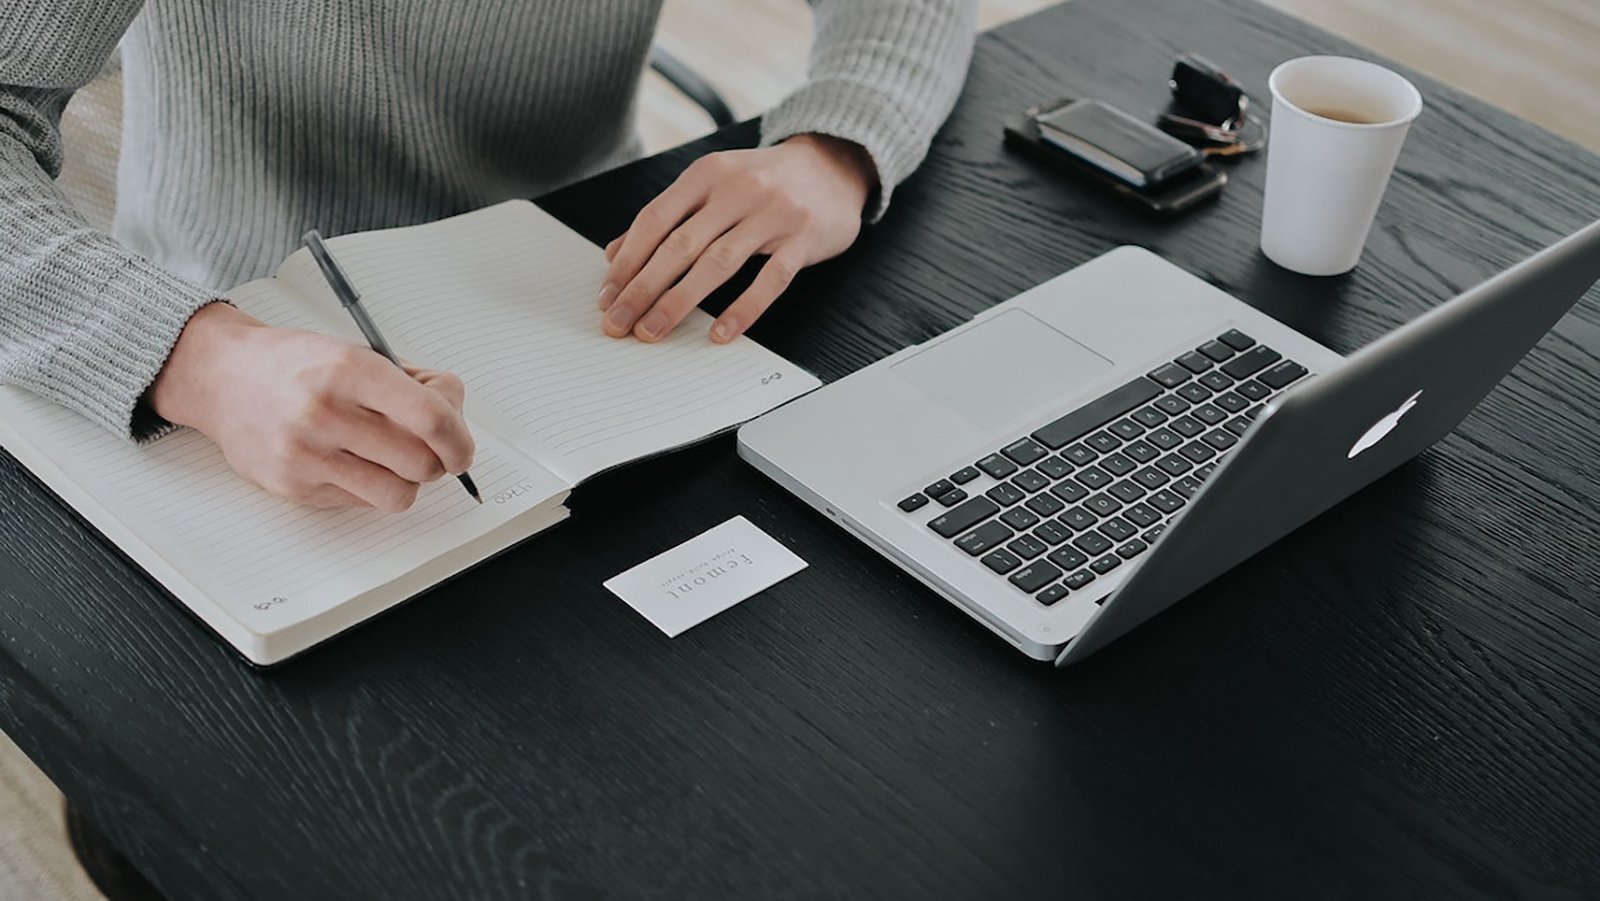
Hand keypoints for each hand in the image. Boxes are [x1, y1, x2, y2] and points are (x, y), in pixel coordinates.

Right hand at [148, 303, 474, 511]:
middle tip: (432, 450)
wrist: (223, 377)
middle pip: (420, 464)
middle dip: (439, 461)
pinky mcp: (294, 487)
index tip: (462, 446)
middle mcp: (325, 413)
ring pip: (396, 495)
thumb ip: (413, 383)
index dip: (460, 439)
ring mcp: (306, 455)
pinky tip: (355, 462)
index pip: (430, 418)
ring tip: (394, 459)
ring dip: (407, 482)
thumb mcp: (359, 351)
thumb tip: (455, 416)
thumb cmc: (296, 364)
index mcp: (350, 370)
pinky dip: (371, 487)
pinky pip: (361, 504)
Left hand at [597, 133, 875, 343]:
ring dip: (679, 302)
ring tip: (653, 330)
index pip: (655, 219)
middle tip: (619, 322)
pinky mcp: (804, 238)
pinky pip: (770, 280)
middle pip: (679, 245)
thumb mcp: (713, 184)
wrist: (833, 163)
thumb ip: (667, 215)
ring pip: (717, 263)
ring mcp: (773, 214)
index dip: (627, 261)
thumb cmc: (765, 181)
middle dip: (643, 288)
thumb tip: (616, 254)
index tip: (607, 296)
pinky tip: (720, 334)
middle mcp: (737, 190)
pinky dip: (743, 309)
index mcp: (707, 174)